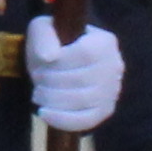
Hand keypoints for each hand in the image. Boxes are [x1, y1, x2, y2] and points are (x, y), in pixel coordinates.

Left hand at [28, 19, 124, 134]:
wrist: (64, 62)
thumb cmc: (54, 43)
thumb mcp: (43, 29)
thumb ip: (43, 36)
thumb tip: (48, 57)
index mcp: (105, 42)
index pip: (85, 53)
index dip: (60, 62)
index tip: (42, 62)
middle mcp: (115, 66)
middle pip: (83, 79)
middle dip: (52, 81)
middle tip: (36, 79)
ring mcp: (113, 90)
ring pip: (83, 101)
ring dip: (53, 99)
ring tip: (38, 93)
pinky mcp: (104, 110)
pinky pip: (86, 120)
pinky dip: (61, 119)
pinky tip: (44, 112)